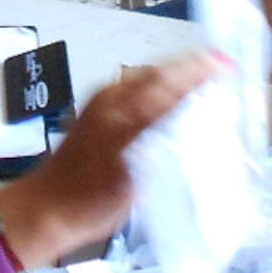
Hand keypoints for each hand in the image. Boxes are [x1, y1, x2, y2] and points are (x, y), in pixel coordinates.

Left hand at [0, 52, 222, 270]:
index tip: (226, 63)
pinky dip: (160, 88)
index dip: (199, 72)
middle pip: (159, 73)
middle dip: (191, 68)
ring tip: (205, 81)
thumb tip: (195, 130)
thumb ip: (162, 155)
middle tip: (223, 69)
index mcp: (122, 116)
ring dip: (176, 76)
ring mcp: (102, 102)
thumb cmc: (87, 204)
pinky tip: (173, 101)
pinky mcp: (98, 110)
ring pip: (147, 78)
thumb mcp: (132, 186)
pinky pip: (136, 87)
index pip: (168, 84)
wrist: (45, 209)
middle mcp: (111, 100)